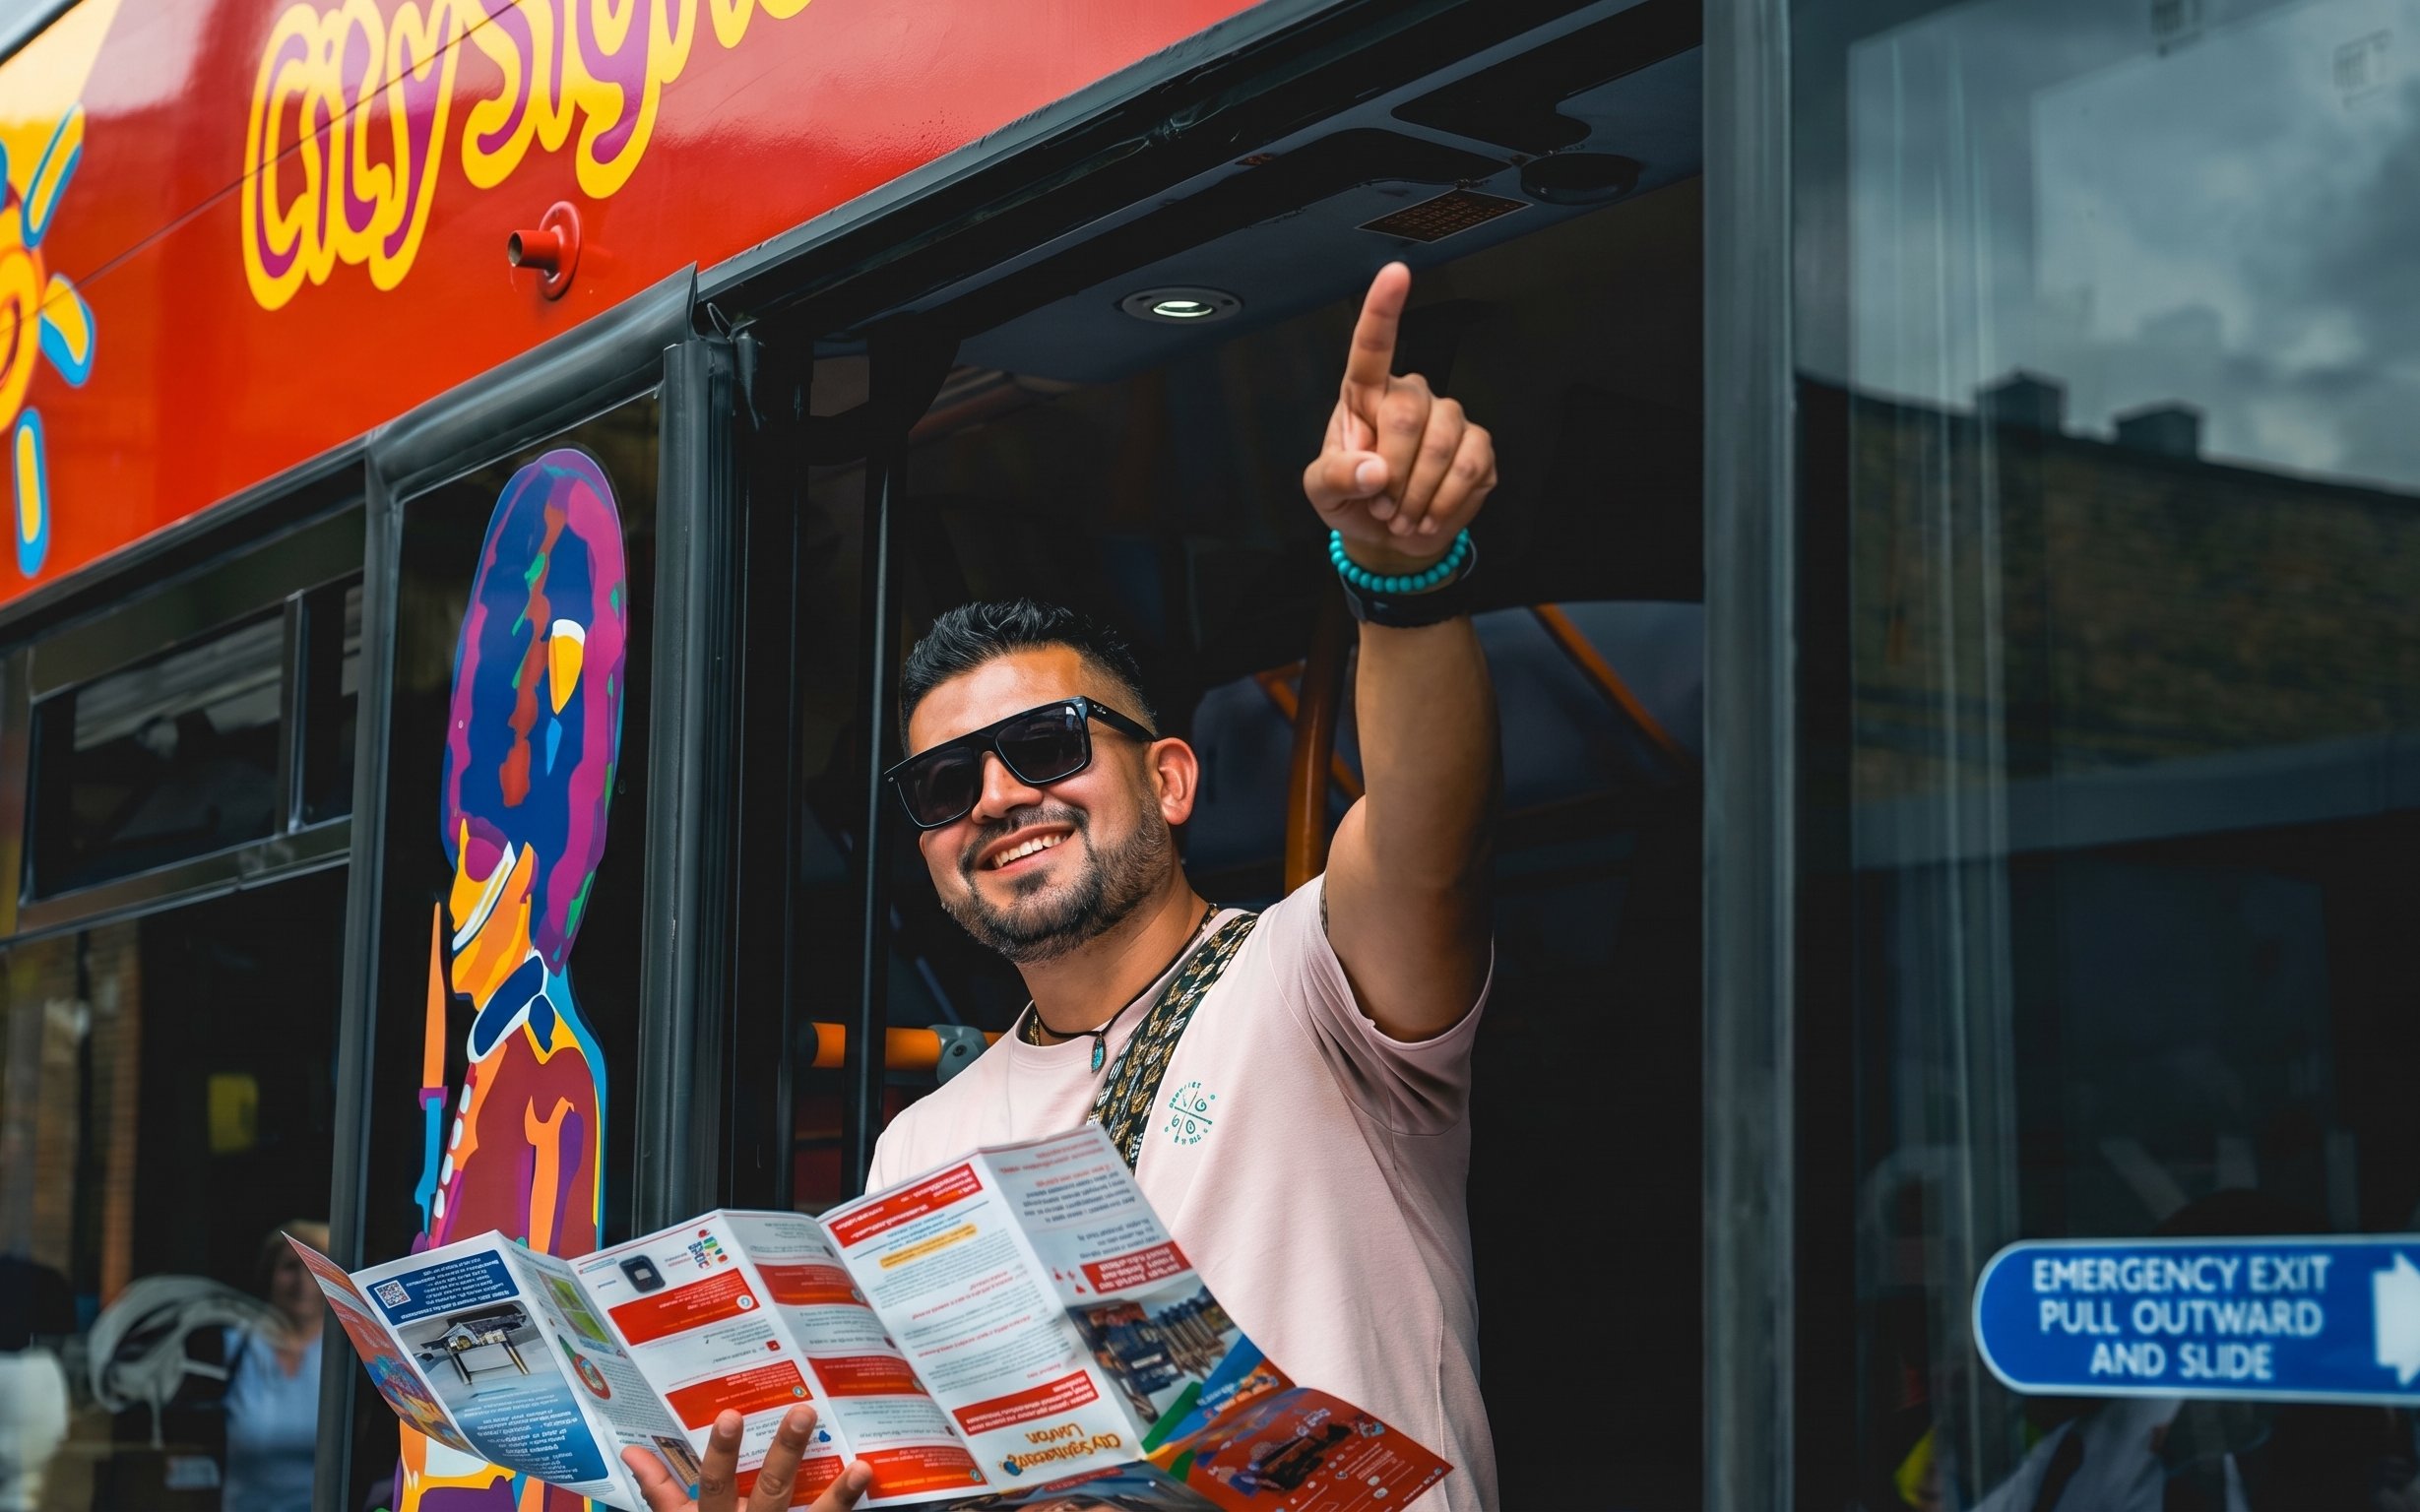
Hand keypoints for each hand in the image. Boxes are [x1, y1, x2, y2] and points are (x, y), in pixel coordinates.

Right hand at [623, 1406, 872, 1511]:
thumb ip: (660, 1491)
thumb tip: (633, 1452)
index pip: (714, 1485)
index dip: (720, 1454)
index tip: (730, 1415)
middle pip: (771, 1491)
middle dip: (786, 1452)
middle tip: (803, 1412)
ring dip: (838, 1493)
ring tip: (860, 1466)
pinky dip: (849, 1510)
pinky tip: (868, 1485)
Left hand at [1302, 262, 1497, 575]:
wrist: (1392, 536)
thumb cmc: (1355, 499)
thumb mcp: (1323, 493)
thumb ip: (1335, 477)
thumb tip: (1374, 469)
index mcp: (1365, 395)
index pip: (1373, 347)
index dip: (1383, 310)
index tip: (1395, 273)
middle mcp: (1411, 396)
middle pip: (1408, 415)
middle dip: (1392, 473)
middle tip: (1383, 506)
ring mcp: (1450, 419)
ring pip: (1442, 448)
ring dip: (1417, 496)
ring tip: (1402, 516)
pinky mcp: (1479, 448)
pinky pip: (1470, 470)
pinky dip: (1445, 504)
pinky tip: (1429, 516)